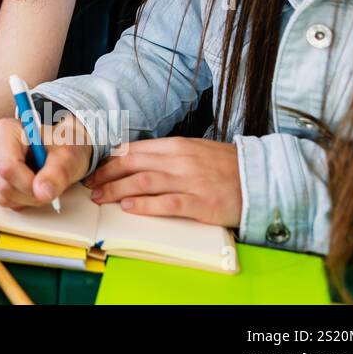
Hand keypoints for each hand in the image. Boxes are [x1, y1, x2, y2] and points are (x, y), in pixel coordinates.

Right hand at [0, 115, 91, 209]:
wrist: (60, 149)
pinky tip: (31, 186)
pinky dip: (21, 200)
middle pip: (5, 185)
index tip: (47, 188)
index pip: (8, 167)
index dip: (28, 184)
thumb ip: (57, 173)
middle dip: (31, 194)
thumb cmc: (63, 146)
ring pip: (3, 196)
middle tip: (49, 186)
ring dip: (27, 198)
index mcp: (6, 129)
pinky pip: (3, 200)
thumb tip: (42, 193)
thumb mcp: (68, 156)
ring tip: (42, 183)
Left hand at [84, 137, 241, 227]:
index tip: (95, 170)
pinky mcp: (200, 202)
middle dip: (106, 175)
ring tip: (100, 197)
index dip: (110, 161)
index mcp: (176, 146)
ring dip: (117, 190)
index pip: (134, 151)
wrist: (262, 178)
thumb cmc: (226, 167)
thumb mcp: (194, 151)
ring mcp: (190, 181)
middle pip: (133, 164)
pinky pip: (167, 203)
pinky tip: (129, 208)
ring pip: (144, 182)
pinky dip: (145, 205)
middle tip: (90, 186)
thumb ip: (167, 155)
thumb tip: (137, 160)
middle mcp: (179, 160)